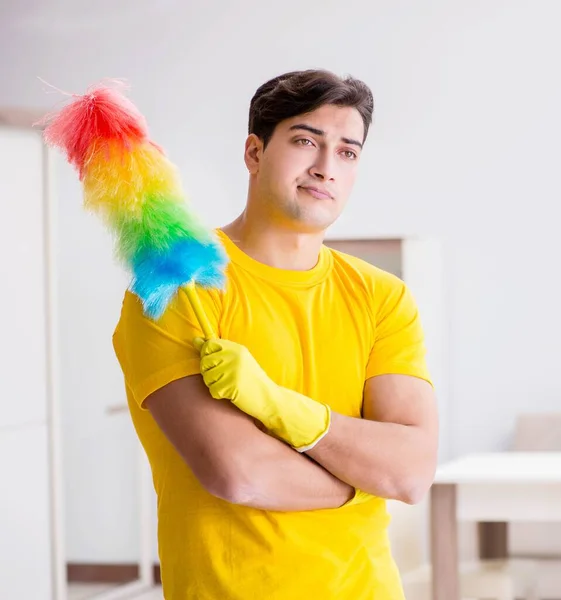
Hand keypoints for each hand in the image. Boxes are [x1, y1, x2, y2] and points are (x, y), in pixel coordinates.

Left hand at [193, 337, 330, 451]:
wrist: (269, 398)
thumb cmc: (250, 379)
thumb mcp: (237, 360)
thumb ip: (217, 351)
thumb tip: (195, 340)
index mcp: (236, 348)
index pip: (209, 345)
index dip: (207, 355)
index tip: (215, 363)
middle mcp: (234, 356)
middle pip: (205, 362)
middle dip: (209, 372)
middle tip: (225, 378)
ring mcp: (233, 370)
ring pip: (207, 377)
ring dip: (215, 385)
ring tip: (230, 385)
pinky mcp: (231, 385)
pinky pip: (213, 390)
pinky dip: (220, 395)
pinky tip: (231, 394)